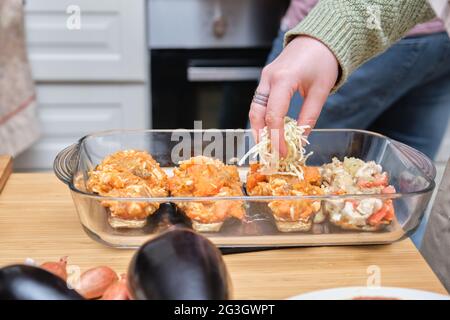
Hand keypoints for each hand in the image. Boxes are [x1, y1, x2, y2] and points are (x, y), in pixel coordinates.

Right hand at [249, 36, 338, 155]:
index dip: (277, 138)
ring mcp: (265, 78)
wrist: (318, 39)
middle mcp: (269, 78)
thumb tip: (301, 140)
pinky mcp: (266, 79)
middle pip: (257, 114)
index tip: (283, 153)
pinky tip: (270, 130)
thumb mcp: (320, 91)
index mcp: (283, 80)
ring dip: (259, 129)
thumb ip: (309, 116)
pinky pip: (259, 102)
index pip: (274, 116)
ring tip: (267, 147)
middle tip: (269, 155)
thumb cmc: (323, 62)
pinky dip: (262, 118)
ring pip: (254, 109)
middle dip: (262, 136)